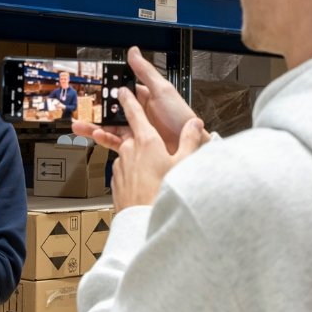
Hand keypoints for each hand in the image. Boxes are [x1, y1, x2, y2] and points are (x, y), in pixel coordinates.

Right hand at [72, 47, 208, 152]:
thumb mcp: (163, 90)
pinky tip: (96, 135)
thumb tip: (133, 51)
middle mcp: (139, 114)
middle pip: (112, 111)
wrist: (191, 147)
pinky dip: (104, 139)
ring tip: (80, 125)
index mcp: (144, 98)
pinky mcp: (135, 147)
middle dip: (96, 110)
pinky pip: (116, 142)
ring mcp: (136, 131)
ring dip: (94, 125)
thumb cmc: (182, 118)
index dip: (108, 90)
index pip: (121, 91)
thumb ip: (145, 72)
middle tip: (82, 109)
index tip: (95, 88)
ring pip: (110, 127)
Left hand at [110, 87, 205, 209]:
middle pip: (131, 135)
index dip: (129, 100)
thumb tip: (196, 124)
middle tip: (148, 141)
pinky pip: (124, 170)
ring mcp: (120, 165)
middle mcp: (129, 150)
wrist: (142, 220)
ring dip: (137, 157)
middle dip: (138, 135)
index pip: (134, 113)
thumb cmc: (163, 193)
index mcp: (146, 141)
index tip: (123, 91)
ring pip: (128, 154)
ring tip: (152, 171)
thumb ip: (190, 140)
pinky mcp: (116, 180)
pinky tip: (144, 183)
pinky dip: (132, 172)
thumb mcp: (184, 164)